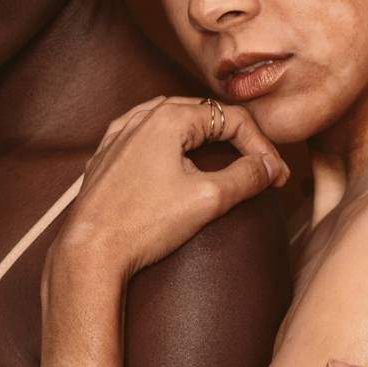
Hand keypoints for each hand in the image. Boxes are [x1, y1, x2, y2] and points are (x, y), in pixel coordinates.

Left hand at [52, 96, 287, 278]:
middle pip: (206, 115)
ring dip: (206, 137)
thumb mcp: (207, 199)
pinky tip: (177, 153)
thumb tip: (270, 167)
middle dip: (238, 140)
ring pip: (175, 120)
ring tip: (228, 156)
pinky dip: (173, 141)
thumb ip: (246, 177)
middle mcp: (142, 117)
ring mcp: (120, 134)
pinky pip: (147, 133)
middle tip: (261, 168)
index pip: (232, 119)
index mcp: (168, 118)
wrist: (89, 251)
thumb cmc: (143, 224)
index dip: (262, 147)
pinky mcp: (107, 155)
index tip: (278, 177)